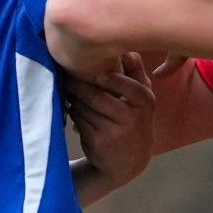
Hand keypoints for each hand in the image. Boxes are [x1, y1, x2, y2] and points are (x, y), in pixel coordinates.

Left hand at [69, 52, 159, 197]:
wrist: (129, 162)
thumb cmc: (134, 121)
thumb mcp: (143, 99)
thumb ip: (136, 73)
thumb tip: (127, 50)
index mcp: (145, 103)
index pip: (129, 87)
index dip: (112, 79)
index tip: (97, 74)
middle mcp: (132, 119)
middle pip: (97, 96)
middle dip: (78, 84)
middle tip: (66, 74)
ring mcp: (114, 133)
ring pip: (85, 107)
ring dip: (73, 97)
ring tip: (67, 89)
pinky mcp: (97, 143)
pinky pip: (79, 119)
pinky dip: (73, 111)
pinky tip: (72, 106)